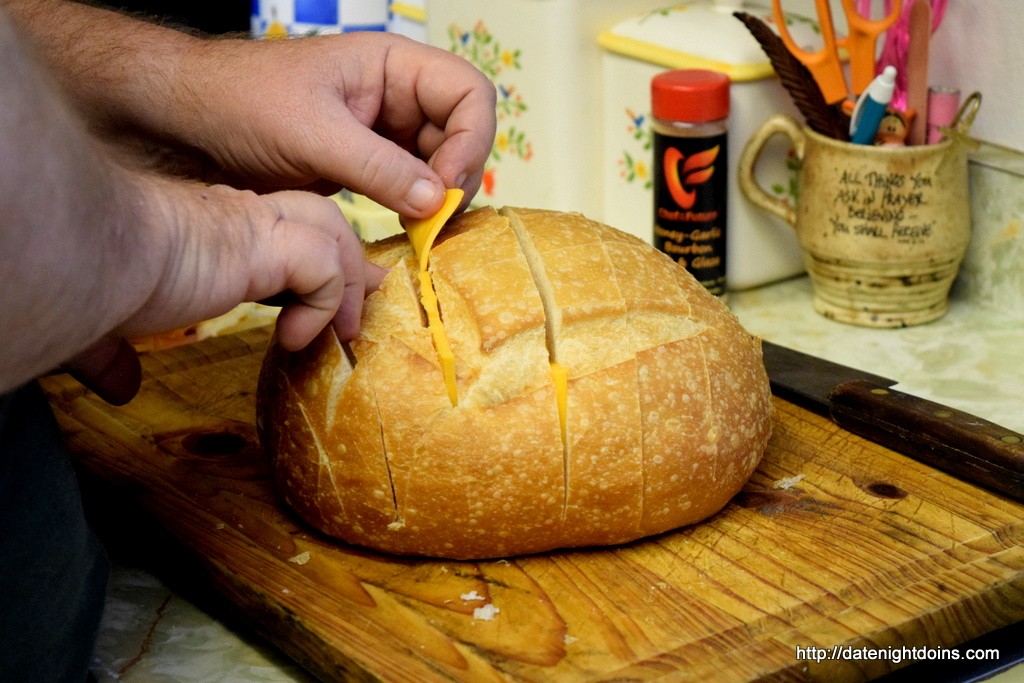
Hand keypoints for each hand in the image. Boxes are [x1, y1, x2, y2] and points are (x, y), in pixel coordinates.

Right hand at [60, 171, 383, 404]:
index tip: (321, 303)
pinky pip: (322, 264)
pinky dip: (324, 301)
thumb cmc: (81, 284)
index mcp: (208, 230)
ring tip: (341, 334)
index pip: (278, 234)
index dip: (309, 264)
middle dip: (351, 260)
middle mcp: (236, 217)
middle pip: (319, 217)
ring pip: (333, 228)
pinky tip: (297, 339)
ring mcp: (252, 225)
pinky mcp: (261, 242)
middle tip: (363, 304)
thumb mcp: (105, 324)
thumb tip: (117, 385)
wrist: (75, 257)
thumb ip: (115, 352)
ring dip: (347, 283)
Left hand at [175, 32, 495, 216]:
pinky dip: (416, 209)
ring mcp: (386, 131)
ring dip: (438, 198)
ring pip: (441, 164)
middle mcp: (399, 94)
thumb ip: (378, 167)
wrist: (190, 120)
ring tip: (420, 231)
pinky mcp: (369, 164)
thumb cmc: (241, 102)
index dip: (472, 139)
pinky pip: (411, 185)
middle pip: (464, 132)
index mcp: (393, 65)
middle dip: (458, 175)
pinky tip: (404, 230)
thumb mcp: (312, 135)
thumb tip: (436, 201)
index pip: (469, 93)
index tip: (445, 186)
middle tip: (435, 220)